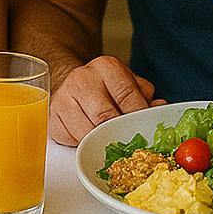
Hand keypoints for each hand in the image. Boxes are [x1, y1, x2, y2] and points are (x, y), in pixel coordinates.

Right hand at [49, 55, 165, 145]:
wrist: (70, 84)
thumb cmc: (103, 88)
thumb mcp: (126, 83)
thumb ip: (143, 95)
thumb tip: (159, 107)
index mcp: (106, 66)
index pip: (127, 95)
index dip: (138, 117)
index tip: (145, 131)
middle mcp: (83, 78)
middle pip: (106, 116)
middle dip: (120, 134)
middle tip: (131, 146)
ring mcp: (64, 98)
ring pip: (88, 132)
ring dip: (102, 143)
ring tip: (112, 146)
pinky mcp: (53, 118)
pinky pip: (72, 141)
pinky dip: (84, 146)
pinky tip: (91, 141)